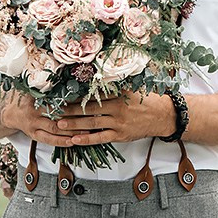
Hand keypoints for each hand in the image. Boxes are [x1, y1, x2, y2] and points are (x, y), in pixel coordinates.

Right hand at [0, 94, 84, 147]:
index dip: (73, 101)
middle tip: (92, 118)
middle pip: (59, 115)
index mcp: (37, 98)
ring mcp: (34, 125)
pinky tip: (72, 142)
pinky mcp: (34, 135)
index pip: (58, 100)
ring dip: (72, 131)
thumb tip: (70, 83)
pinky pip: (49, 140)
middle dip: (76, 117)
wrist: (11, 113)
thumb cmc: (27, 100)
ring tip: (87, 131)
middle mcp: (35, 111)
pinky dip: (61, 142)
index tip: (86, 101)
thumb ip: (49, 88)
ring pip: (55, 129)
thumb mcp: (35, 90)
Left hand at [55, 92, 175, 145]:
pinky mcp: (120, 135)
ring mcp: (118, 123)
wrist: (163, 116)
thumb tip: (96, 78)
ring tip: (58, 124)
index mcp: (118, 94)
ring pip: (91, 124)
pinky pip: (100, 138)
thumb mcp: (131, 88)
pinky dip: (86, 139)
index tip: (62, 94)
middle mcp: (116, 108)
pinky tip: (75, 139)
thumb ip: (114, 85)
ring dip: (73, 124)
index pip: (92, 94)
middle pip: (88, 109)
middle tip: (53, 109)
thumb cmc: (147, 100)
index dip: (76, 95)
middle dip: (69, 109)